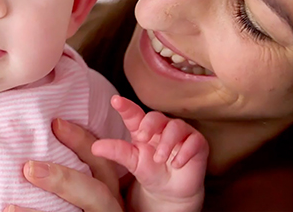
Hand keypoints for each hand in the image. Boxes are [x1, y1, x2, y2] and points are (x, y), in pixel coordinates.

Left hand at [6, 118, 123, 211]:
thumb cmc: (79, 206)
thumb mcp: (83, 192)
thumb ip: (70, 174)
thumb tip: (28, 149)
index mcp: (109, 192)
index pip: (101, 162)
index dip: (81, 140)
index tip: (54, 123)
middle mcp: (108, 210)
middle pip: (96, 194)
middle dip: (63, 180)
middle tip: (28, 168)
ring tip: (8, 209)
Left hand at [91, 95, 207, 209]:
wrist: (171, 191)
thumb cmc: (150, 171)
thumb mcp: (132, 162)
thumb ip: (117, 152)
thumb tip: (95, 148)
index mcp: (143, 128)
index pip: (133, 113)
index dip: (125, 106)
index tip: (115, 101)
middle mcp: (162, 127)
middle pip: (156, 116)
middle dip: (149, 125)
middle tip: (143, 139)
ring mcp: (181, 134)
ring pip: (176, 126)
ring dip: (167, 142)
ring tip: (160, 158)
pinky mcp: (197, 144)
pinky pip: (194, 141)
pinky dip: (185, 152)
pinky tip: (177, 163)